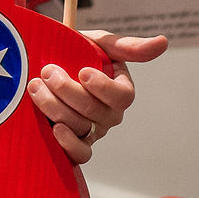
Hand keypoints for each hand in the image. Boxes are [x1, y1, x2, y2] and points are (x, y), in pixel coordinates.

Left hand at [27, 31, 166, 163]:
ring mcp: (92, 131)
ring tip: (36, 87)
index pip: (122, 96)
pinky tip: (55, 128)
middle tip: (47, 72)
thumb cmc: (75, 53)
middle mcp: (109, 114)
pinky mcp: (74, 143)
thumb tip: (162, 42)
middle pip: (96, 112)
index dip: (103, 87)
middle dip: (68, 91)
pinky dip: (69, 144)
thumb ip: (126, 45)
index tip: (82, 72)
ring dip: (55, 107)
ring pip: (80, 127)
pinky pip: (80, 154)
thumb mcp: (98, 43)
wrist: (41, 65)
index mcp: (118, 90)